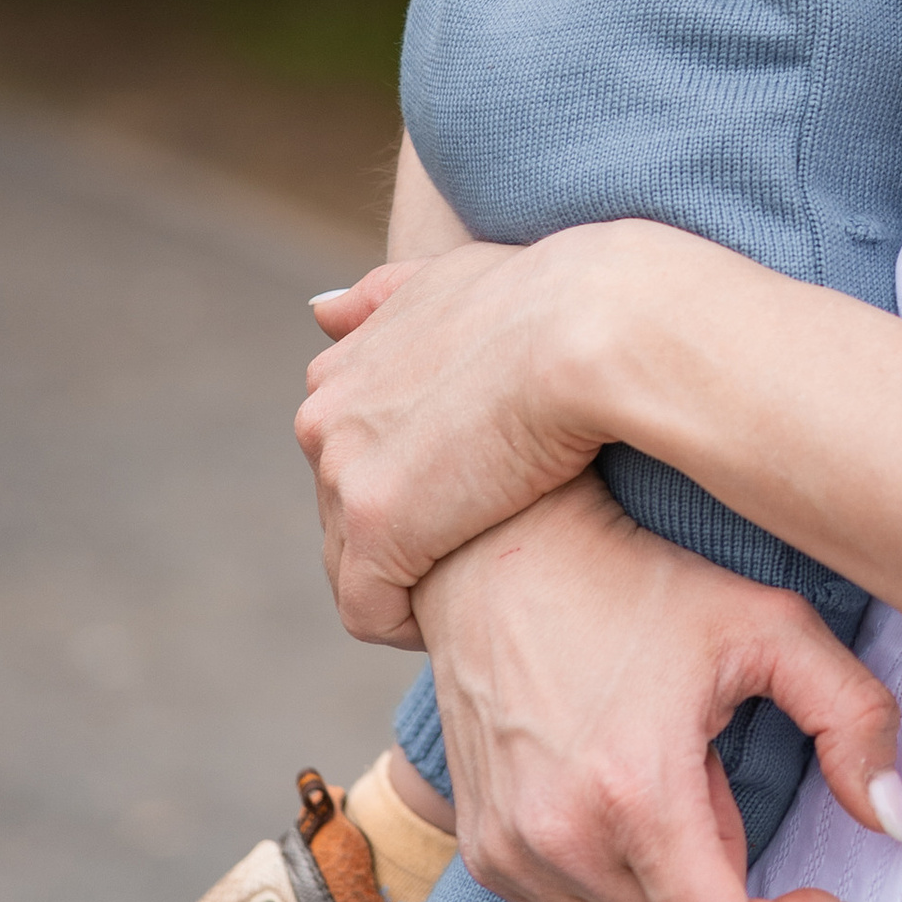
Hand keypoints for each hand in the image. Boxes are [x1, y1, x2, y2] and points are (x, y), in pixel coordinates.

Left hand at [298, 234, 620, 642]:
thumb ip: (384, 298)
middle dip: (397, 531)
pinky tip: (464, 610)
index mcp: (343, 368)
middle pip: (340, 510)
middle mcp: (326, 418)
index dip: (405, 477)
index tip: (462, 489)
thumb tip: (317, 311)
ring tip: (474, 580)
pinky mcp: (377, 529)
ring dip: (404, 580)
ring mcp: (344, 473)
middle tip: (475, 537)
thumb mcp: (450, 279)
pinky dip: (407, 622)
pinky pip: (368, 610)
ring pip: (349, 564)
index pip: (343, 452)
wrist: (584, 326)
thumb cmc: (546, 297)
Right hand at [418, 476, 901, 901]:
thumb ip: (853, 716)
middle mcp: (558, 839)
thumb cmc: (637, 579)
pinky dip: (617, 890)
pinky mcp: (482, 851)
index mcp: (633, 792)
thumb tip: (897, 822)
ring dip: (671, 899)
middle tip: (724, 790)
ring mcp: (509, 853)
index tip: (821, 896)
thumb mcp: (767, 625)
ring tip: (671, 787)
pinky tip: (620, 797)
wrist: (500, 550)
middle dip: (727, 896)